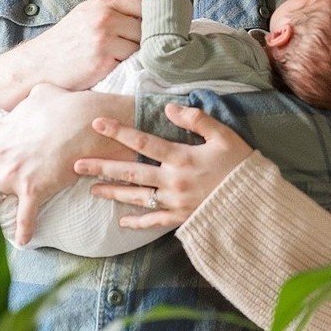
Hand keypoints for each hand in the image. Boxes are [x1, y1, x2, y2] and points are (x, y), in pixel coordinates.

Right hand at [0, 0, 146, 110]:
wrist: (37, 66)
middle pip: (147, 26)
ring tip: (124, 58)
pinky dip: (128, 67)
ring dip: (138, 54)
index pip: (145, 2)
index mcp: (103, 2)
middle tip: (141, 48)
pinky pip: (131, 62)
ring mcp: (104, 38)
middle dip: (148, 38)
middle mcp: (104, 16)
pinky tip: (117, 67)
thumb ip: (118, 8)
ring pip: (142, 45)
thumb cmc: (68, 42)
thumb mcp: (89, 15)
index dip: (157, 15)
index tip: (163, 25)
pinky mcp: (103, 60)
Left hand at [0, 84, 134, 244]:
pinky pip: (25, 215)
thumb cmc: (68, 105)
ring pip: (1, 194)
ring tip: (14, 203)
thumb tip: (36, 96)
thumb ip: (31, 99)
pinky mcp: (34, 189)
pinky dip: (25, 229)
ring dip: (8, 199)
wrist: (89, 121)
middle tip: (6, 181)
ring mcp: (15, 174)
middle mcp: (0, 155)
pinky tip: (25, 239)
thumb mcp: (43, 93)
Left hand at [75, 104, 253, 228]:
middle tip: (76, 165)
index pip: (143, 142)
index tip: (97, 124)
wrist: (254, 200)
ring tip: (91, 189)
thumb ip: (197, 119)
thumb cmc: (240, 164)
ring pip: (136, 197)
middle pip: (130, 172)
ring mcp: (174, 202)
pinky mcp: (180, 218)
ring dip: (112, 192)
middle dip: (102, 167)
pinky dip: (136, 222)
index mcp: (182, 157)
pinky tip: (121, 222)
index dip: (119, 132)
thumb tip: (169, 108)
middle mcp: (172, 181)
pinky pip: (153, 222)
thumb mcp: (224, 135)